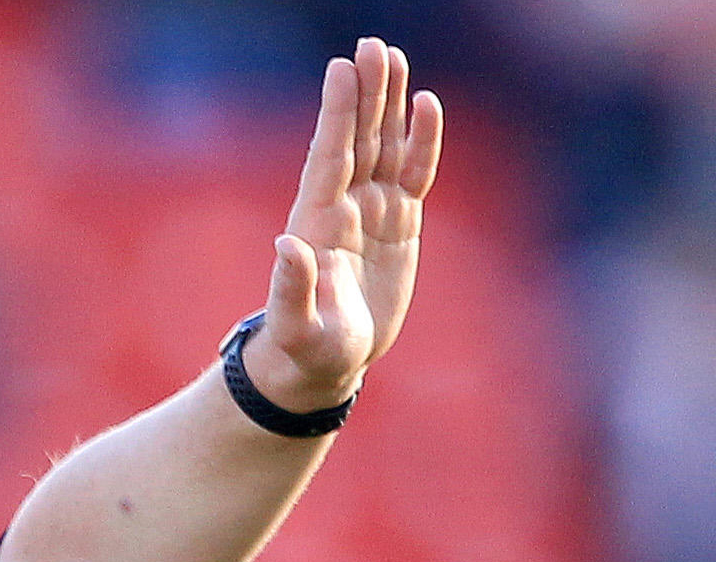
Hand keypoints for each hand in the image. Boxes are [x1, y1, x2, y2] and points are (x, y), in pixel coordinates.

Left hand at [253, 36, 444, 412]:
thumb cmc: (306, 348)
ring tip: (394, 56)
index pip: (331, 155)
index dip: (337, 113)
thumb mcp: (298, 327)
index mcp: (318, 222)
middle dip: (366, 93)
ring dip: (389, 103)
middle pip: (358, 138)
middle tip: (373, 45)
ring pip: (383, 145)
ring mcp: (372, 210)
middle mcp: (344, 206)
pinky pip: (413, 172)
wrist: (327, 361)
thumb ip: (293, 287)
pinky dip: (421, 141)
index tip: (340, 68)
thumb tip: (287, 246)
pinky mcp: (399, 222)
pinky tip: (427, 104)